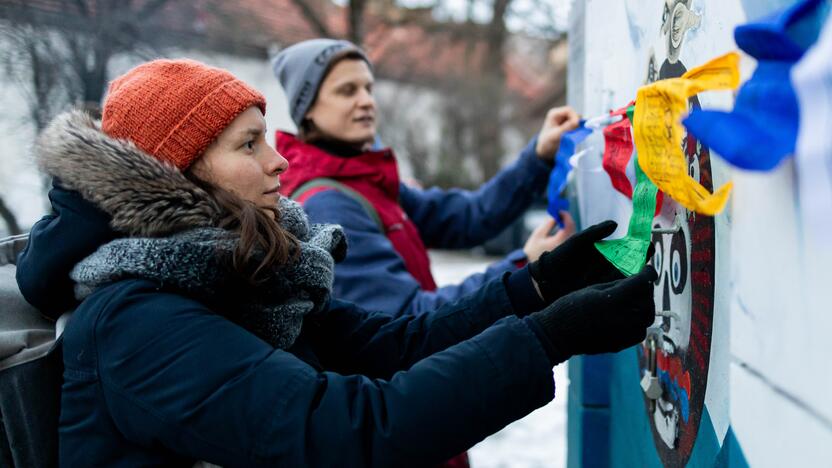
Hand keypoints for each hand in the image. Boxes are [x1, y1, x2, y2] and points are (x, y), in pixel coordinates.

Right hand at [522, 212, 575, 261]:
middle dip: (566, 220)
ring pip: (572, 234)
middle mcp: (567, 246)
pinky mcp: (568, 253)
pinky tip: (559, 231)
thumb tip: (556, 215)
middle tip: (559, 214)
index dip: (565, 215)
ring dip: (566, 226)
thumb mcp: (538, 234)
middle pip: (572, 228)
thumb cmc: (533, 252)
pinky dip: (566, 233)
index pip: (569, 224)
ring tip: (557, 221)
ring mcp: (568, 251)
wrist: (533, 269)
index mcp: (560, 241)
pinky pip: (570, 240)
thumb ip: (548, 223)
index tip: (560, 210)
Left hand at [529, 220, 652, 301]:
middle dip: (640, 261)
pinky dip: (623, 287)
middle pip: (631, 262)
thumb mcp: (577, 242)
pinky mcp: (602, 291)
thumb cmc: (561, 257)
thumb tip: (615, 223)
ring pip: (626, 276)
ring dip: (634, 275)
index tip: (648, 244)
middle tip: (647, 261)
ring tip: (640, 274)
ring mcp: (607, 279)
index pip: (627, 247)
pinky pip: (617, 288)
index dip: (639, 246)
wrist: (547, 279)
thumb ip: (595, 232)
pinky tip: (628, 286)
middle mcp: (609, 264)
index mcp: (605, 251)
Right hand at [530, 266, 656, 364]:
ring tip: (634, 299)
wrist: (558, 334)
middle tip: (638, 283)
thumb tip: (635, 281)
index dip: (648, 273)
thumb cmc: (571, 307)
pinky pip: (639, 330)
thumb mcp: (594, 288)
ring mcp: (625, 334)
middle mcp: (625, 318)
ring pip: (647, 315)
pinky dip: (638, 321)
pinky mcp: (623, 344)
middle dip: (645, 289)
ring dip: (644, 305)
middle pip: (648, 299)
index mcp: (616, 299)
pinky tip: (627, 315)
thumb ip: (618, 285)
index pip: (643, 282)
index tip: (647, 270)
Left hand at [535, 106, 580, 160]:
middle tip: (575, 131)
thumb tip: (576, 122)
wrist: (545, 149)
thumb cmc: (546, 142)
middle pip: (574, 114)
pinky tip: (573, 135)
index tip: (577, 125)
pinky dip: (577, 130)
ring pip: (576, 120)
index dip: (574, 117)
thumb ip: (566, 128)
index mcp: (554, 114)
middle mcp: (560, 115)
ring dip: (577, 127)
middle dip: (576, 122)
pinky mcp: (568, 125)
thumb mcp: (555, 135)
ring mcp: (564, 120)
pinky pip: (576, 125)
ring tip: (572, 134)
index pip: (569, 110)